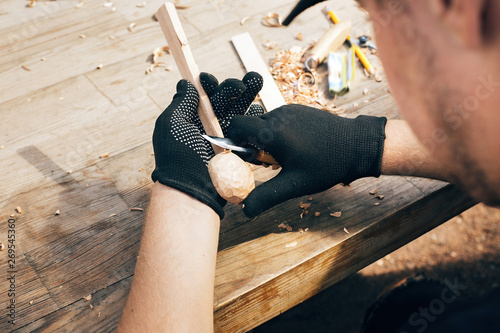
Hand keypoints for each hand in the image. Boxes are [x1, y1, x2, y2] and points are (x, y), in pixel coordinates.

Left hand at [151, 72, 263, 217]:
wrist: (194, 188)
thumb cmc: (179, 156)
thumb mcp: (172, 124)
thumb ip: (181, 102)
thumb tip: (185, 83)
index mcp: (191, 120)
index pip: (203, 97)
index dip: (208, 85)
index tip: (208, 79)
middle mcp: (208, 128)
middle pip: (224, 101)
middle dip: (234, 87)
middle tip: (243, 81)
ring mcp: (225, 139)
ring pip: (239, 112)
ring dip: (249, 96)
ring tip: (257, 82)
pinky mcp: (238, 151)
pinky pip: (250, 132)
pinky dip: (256, 119)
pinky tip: (260, 109)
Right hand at [228, 104, 386, 216]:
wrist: (358, 145)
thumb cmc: (326, 165)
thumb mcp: (293, 185)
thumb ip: (265, 196)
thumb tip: (245, 210)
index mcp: (271, 132)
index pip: (236, 125)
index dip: (233, 140)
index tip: (243, 157)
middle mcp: (277, 116)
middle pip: (250, 126)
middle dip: (252, 144)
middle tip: (268, 162)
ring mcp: (290, 110)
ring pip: (265, 123)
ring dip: (266, 139)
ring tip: (285, 157)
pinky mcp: (300, 109)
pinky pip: (279, 119)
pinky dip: (279, 132)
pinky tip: (297, 148)